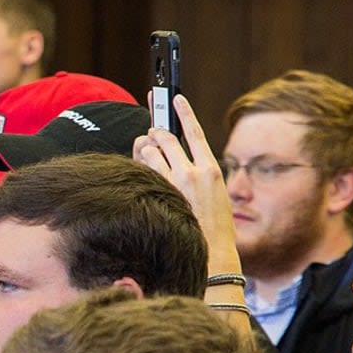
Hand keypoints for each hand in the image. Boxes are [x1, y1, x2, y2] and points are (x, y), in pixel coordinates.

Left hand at [134, 94, 241, 278]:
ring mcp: (173, 185)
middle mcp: (192, 173)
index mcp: (210, 170)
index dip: (182, 112)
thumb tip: (172, 156)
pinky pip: (141, 172)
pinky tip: (138, 171)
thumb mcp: (213, 194)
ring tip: (145, 154)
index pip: (193, 132)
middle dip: (154, 133)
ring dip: (143, 150)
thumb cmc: (211, 226)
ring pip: (148, 153)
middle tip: (151, 133)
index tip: (174, 98)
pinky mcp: (157, 195)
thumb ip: (196, 173)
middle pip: (164, 139)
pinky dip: (138, 168)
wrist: (211, 253)